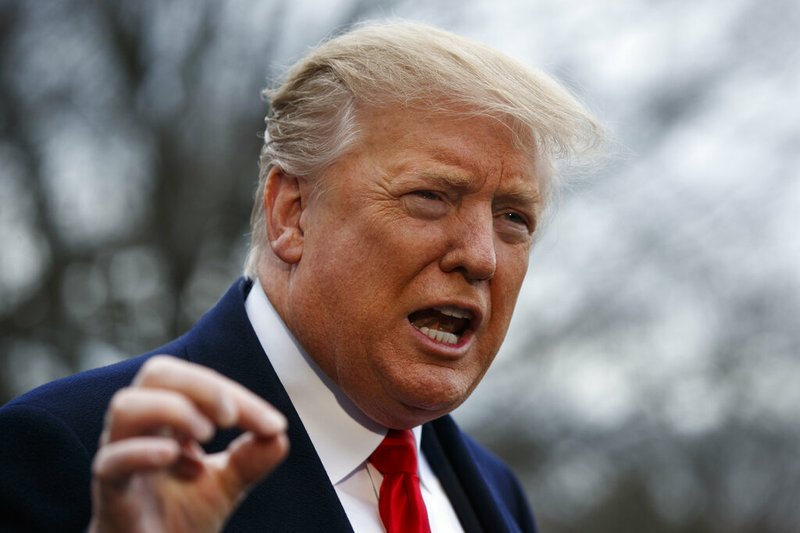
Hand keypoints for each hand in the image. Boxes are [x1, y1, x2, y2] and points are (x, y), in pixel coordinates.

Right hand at [89, 356, 288, 532]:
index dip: (238, 396)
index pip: (196, 382)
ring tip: (206, 435)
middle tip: (231, 417)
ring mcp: (119, 457)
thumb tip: (279, 436)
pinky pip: (111, 462)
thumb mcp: (226, 483)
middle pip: (158, 373)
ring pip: (126, 407)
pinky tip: (174, 456)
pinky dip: (142, 452)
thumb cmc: (180, 517)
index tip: (274, 425)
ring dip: (173, 410)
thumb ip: (251, 459)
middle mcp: (139, 429)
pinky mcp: (109, 494)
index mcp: (165, 418)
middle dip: (203, 386)